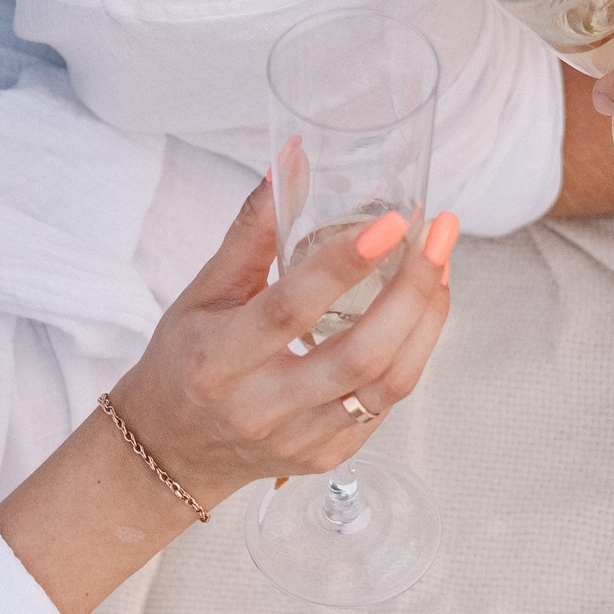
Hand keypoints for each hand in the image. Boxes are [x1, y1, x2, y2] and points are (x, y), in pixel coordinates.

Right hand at [106, 180, 455, 501]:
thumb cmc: (185, 361)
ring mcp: (302, 438)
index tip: (392, 222)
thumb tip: (292, 158)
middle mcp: (262, 406)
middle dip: (413, 290)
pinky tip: (422, 308)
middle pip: (360, 355)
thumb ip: (253, 230)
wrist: (173, 451)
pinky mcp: (329, 454)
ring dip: (427, 318)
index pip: (290, 309)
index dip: (343, 264)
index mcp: (220, 360)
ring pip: (389, 384)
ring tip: (441, 263)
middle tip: (439, 234)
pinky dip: (414, 349)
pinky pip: (388, 402)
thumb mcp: (202, 292)